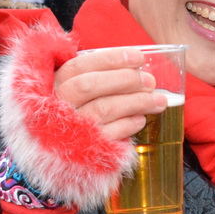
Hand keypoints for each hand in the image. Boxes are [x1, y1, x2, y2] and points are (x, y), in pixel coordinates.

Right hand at [52, 47, 167, 142]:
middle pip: (89, 86)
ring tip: (158, 100)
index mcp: (56, 84)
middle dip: (125, 80)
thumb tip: (137, 68)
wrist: (62, 156)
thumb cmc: (78, 115)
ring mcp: (69, 127)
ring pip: (104, 109)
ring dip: (136, 102)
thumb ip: (100, 78)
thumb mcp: (78, 93)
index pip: (80, 66)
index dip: (111, 59)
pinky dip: (129, 124)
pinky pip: (109, 134)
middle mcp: (59, 105)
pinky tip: (141, 119)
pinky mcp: (83, 150)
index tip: (138, 57)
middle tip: (150, 81)